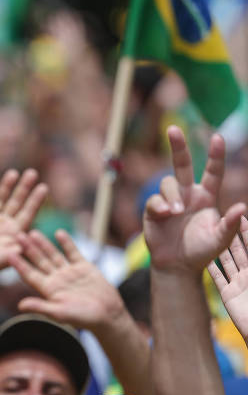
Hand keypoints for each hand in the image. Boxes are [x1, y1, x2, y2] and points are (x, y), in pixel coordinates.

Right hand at [0, 169, 47, 282]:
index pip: (28, 213)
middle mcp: (4, 224)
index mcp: (15, 233)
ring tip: (14, 173)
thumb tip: (33, 237)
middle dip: (24, 188)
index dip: (36, 200)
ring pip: (1, 198)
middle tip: (33, 172)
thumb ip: (19, 246)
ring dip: (7, 186)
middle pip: (17, 202)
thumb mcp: (7, 257)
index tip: (44, 187)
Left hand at [9, 229, 124, 330]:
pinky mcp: (83, 267)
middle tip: (16, 234)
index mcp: (48, 290)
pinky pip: (72, 252)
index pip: (30, 275)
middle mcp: (56, 279)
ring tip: (33, 232)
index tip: (8, 253)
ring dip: (43, 243)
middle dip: (28, 249)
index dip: (19, 264)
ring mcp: (69, 272)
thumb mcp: (60, 313)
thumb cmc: (83, 318)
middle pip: (39, 261)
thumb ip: (41, 307)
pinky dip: (66, 242)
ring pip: (53, 254)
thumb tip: (19, 305)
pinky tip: (59, 232)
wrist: (108, 315)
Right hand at [144, 126, 245, 272]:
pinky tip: (165, 214)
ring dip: (173, 194)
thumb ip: (231, 225)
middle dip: (178, 146)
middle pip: (182, 164)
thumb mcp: (220, 240)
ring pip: (168, 183)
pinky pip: (155, 200)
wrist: (178, 265)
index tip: (218, 137)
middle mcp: (188, 193)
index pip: (213, 172)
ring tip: (176, 211)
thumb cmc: (202, 250)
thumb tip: (242, 207)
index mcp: (207, 196)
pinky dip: (160, 205)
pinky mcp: (154, 211)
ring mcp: (170, 200)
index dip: (215, 155)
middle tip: (173, 129)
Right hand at [208, 217, 247, 339]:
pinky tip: (203, 258)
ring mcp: (238, 285)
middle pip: (240, 251)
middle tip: (223, 219)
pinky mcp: (228, 296)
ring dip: (219, 249)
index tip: (242, 216)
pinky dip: (210, 268)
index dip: (247, 232)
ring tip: (209, 233)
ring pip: (227, 263)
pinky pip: (217, 279)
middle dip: (233, 235)